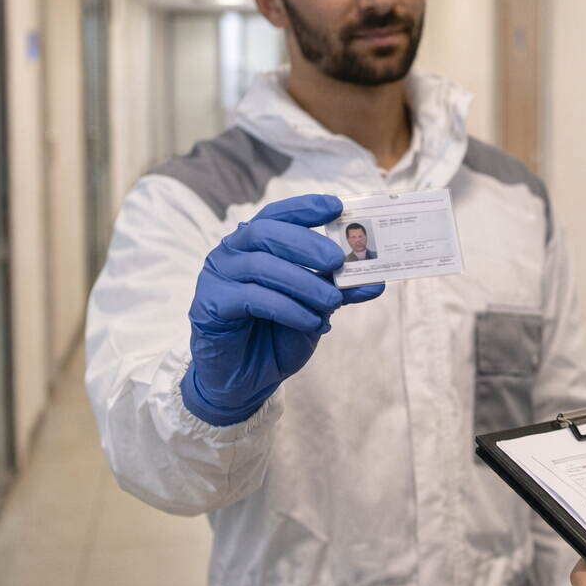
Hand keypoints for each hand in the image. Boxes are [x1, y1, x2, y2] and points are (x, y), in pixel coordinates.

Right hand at [181, 194, 385, 425]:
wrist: (248, 379)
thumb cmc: (278, 334)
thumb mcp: (316, 308)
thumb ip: (339, 290)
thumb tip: (376, 280)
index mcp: (255, 243)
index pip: (278, 214)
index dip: (306, 207)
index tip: (337, 206)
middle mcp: (232, 252)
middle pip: (266, 233)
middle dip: (306, 244)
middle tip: (337, 261)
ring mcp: (217, 276)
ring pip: (261, 266)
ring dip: (303, 282)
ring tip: (333, 301)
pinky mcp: (209, 305)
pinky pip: (252, 299)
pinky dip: (288, 308)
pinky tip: (312, 321)